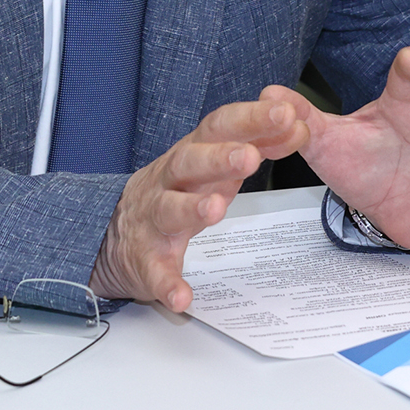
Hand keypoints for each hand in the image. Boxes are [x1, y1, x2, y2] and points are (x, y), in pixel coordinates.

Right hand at [89, 97, 309, 310]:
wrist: (111, 232)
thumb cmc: (178, 189)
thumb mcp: (217, 163)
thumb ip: (258, 143)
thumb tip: (298, 125)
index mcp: (192, 153)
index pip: (219, 126)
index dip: (250, 118)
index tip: (286, 114)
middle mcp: (170, 180)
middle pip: (189, 162)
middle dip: (219, 158)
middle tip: (250, 157)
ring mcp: (153, 219)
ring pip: (168, 209)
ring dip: (191, 209)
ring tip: (215, 210)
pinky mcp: (145, 259)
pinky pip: (155, 271)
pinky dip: (167, 282)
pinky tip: (182, 295)